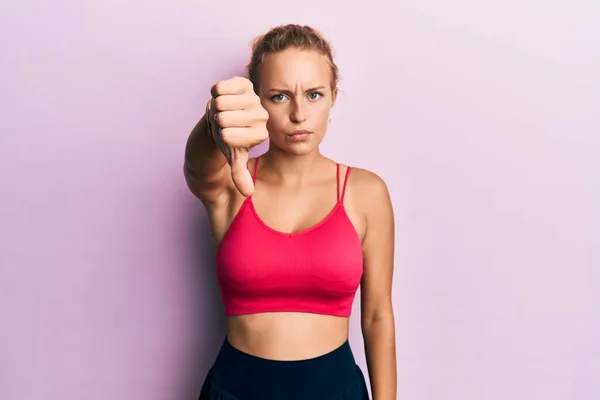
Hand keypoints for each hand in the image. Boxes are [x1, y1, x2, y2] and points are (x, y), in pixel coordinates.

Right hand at [205, 76, 268, 195]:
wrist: (223, 115)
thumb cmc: (228, 137)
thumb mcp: (233, 156)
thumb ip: (240, 174)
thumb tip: (248, 193)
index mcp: (261, 135)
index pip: (227, 136)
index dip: (220, 135)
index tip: (227, 135)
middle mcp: (262, 116)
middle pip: (223, 119)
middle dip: (217, 121)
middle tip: (224, 122)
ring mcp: (254, 98)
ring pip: (220, 103)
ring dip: (215, 107)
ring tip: (224, 110)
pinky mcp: (244, 83)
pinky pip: (220, 87)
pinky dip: (215, 92)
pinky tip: (224, 97)